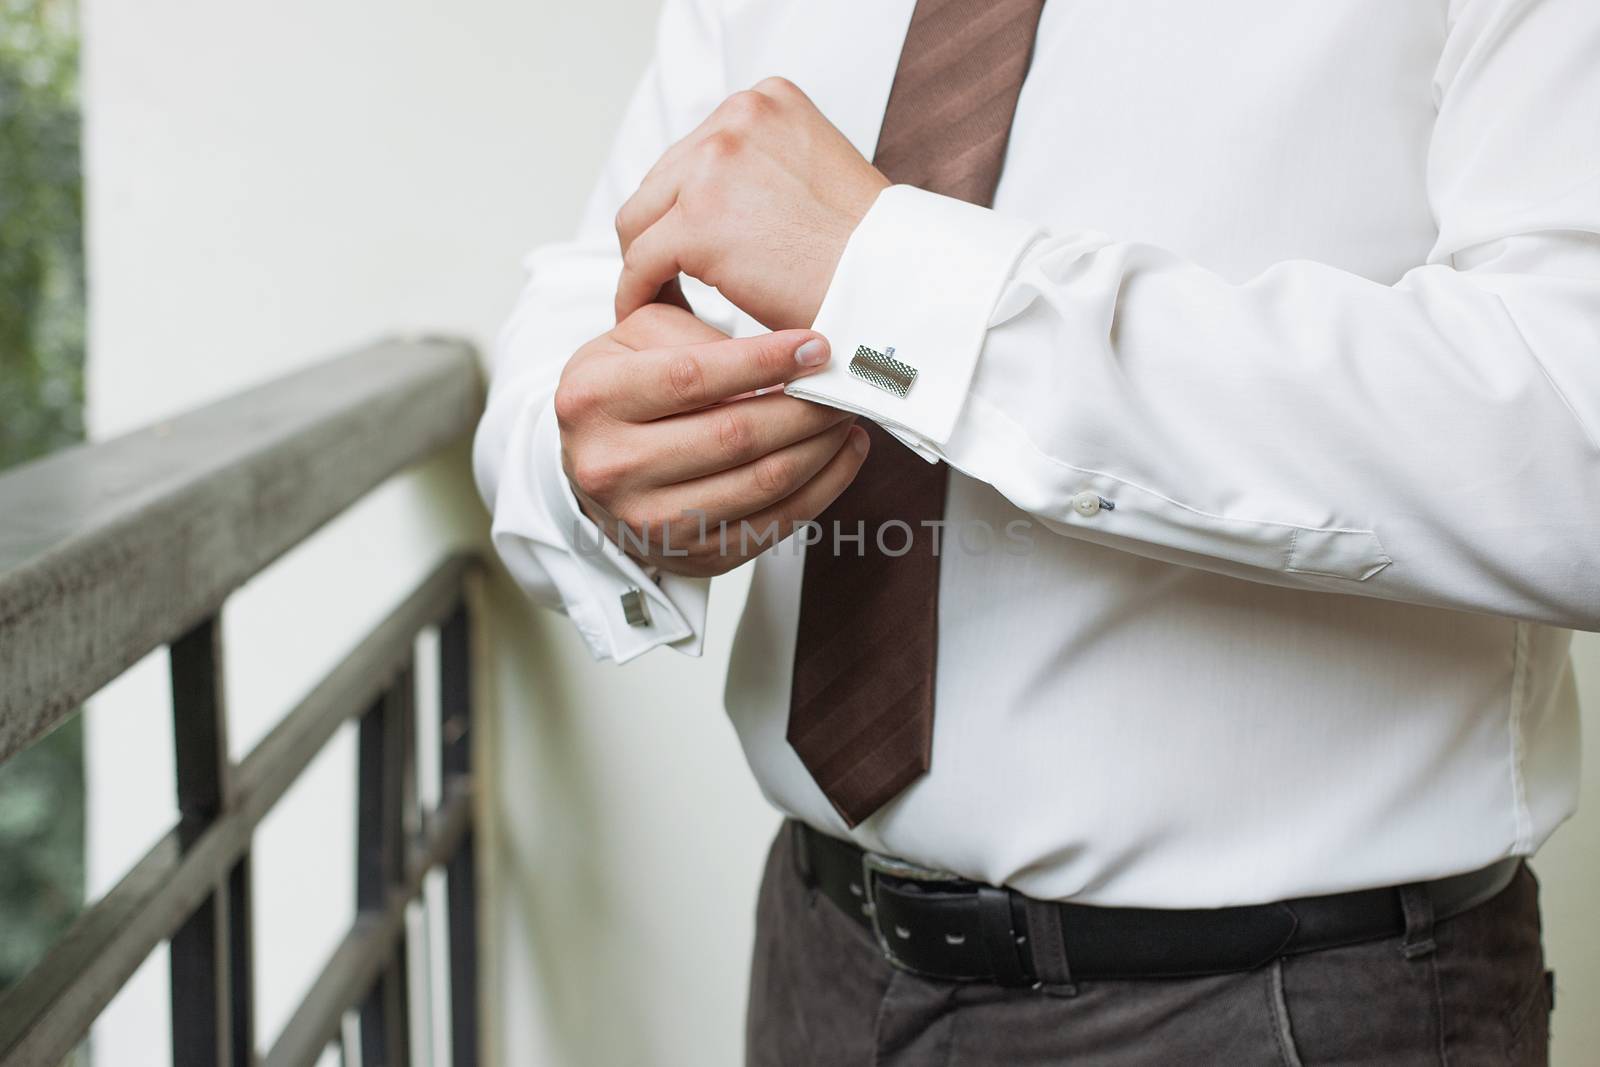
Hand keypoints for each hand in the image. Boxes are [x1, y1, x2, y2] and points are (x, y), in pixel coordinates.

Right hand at [555, 303, 870, 577]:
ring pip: (763, 482)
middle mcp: (614, 467)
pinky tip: (839, 453)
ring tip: (844, 413)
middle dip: (805, 406)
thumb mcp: (633, 338)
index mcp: (594, 401)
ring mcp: (652, 522)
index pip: (693, 378)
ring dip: (821, 446)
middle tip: (841, 382)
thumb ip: (696, 332)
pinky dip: (823, 486)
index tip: (815, 347)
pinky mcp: (693, 556)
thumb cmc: (621, 391)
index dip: (763, 360)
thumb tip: (781, 353)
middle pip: (735, 436)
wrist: (594, 465)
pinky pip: (775, 523)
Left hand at [613, 77, 890, 330]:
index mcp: (766, 100)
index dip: (687, 203)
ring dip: (646, 261)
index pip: (696, 150)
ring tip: (659, 297)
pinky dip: (637, 293)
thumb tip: (726, 198)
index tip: (691, 242)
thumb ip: (767, 169)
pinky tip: (643, 316)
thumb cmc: (866, 250)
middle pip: (662, 180)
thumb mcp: (818, 171)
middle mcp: (736, 119)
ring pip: (640, 220)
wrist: (891, 283)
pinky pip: (641, 263)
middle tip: (669, 277)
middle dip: (662, 231)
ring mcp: (712, 166)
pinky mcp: (697, 223)